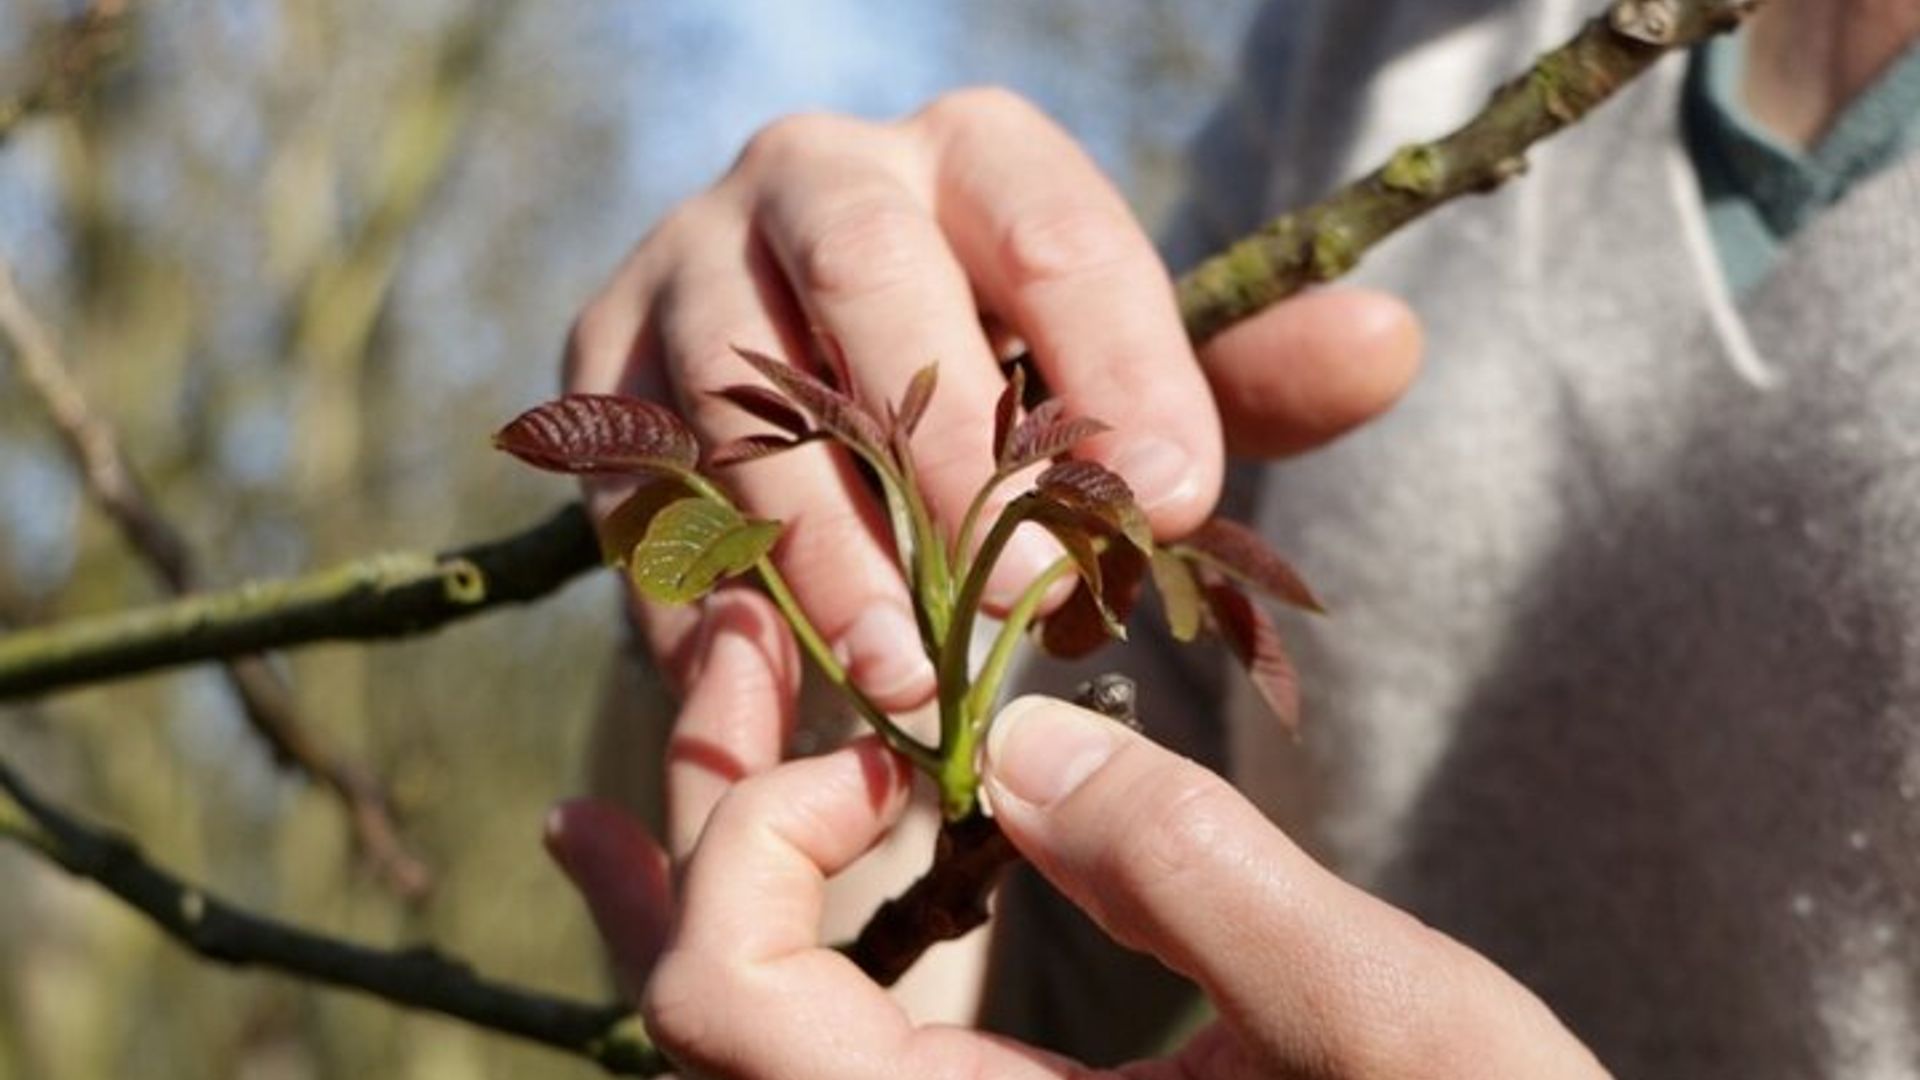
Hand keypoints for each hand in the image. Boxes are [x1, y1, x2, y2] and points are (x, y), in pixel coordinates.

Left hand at [556, 681, 1608, 1076]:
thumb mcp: (1389, 1026)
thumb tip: (1023, 741)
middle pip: (705, 1009)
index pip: (728, 1011)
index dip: (754, 845)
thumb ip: (1203, 887)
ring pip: (751, 1029)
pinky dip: (785, 923)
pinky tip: (810, 827)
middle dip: (709, 805)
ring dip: (730, 851)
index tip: (895, 753)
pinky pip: (830, 1040)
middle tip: (739, 634)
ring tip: (737, 686)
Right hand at [564, 87, 1420, 708]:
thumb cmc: (1001, 380)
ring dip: (824, 554)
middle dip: (946, 453)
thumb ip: (1247, 370)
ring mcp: (687, 263)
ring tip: (904, 686)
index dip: (1120, 371)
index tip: (1172, 510)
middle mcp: (813, 174)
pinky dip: (701, 590)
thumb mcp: (1126, 371)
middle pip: (868, 281)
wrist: (811, 375)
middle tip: (1017, 605)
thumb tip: (1391, 346)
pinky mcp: (596, 366)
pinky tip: (771, 688)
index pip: (1055, 237)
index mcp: (968, 153)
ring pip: (740, 396)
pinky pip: (638, 481)